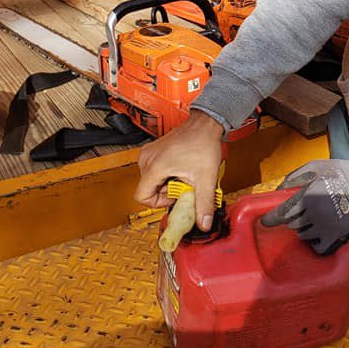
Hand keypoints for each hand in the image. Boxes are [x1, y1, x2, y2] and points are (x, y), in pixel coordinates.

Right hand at [135, 110, 223, 230]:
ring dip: (167, 183)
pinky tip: (182, 168)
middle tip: (184, 185)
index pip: (142, 197)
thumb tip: (203, 223)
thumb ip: (204, 204)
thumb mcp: (205, 179)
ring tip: (184, 175)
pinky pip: (154, 170)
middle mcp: (147, 159)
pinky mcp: (154, 150)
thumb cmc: (203, 143)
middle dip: (166, 193)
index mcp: (154, 167)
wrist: (206, 124)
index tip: (174, 198)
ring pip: (151, 180)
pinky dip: (167, 174)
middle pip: (148, 189)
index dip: (158, 204)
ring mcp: (149, 153)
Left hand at [260, 159, 348, 254]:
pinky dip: (314, 242)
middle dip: (290, 219)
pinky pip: (317, 247)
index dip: (270, 219)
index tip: (265, 221)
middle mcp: (313, 214)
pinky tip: (317, 234)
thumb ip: (294, 177)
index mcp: (306, 196)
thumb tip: (279, 190)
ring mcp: (324, 227)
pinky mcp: (336, 235)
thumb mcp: (315, 166)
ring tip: (309, 220)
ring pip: (303, 235)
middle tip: (297, 212)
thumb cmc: (341, 173)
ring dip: (302, 229)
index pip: (282, 213)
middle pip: (291, 224)